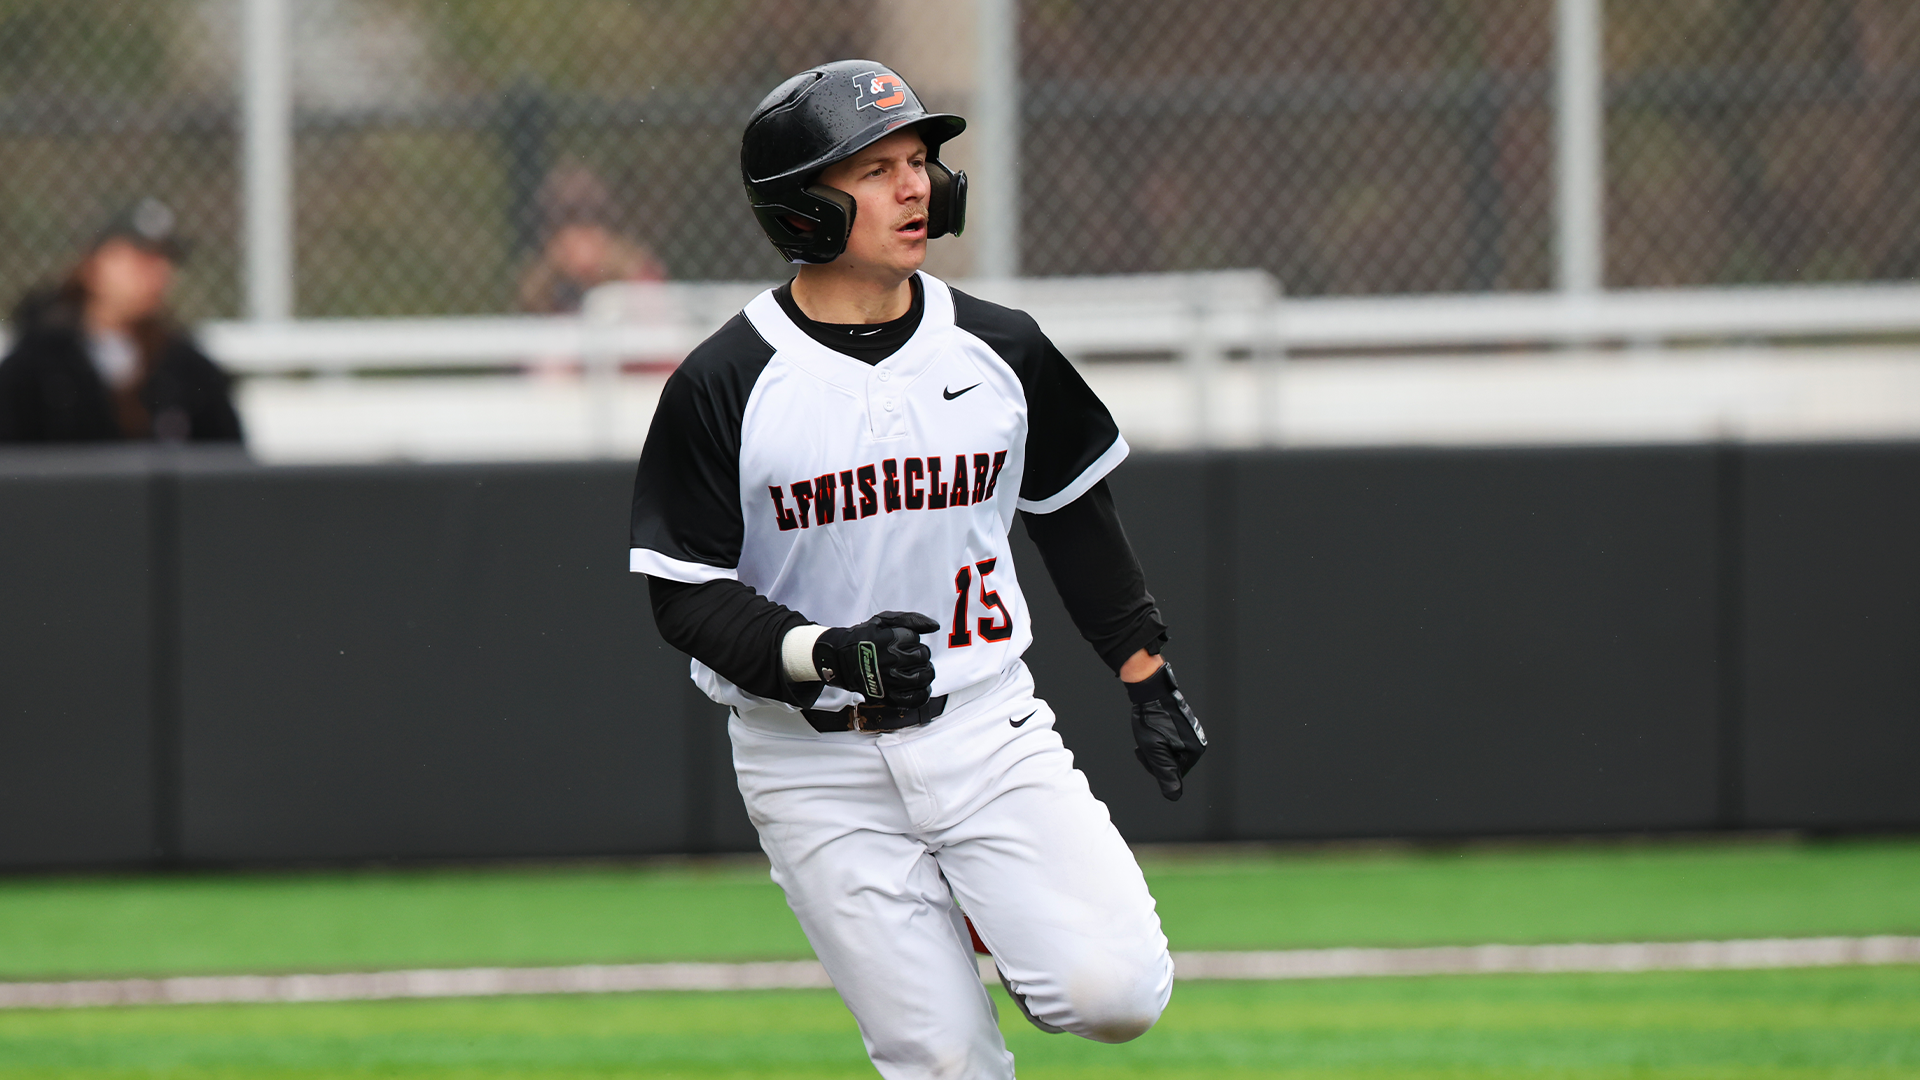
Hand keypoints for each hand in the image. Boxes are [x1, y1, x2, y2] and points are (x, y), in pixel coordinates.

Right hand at [812, 611, 939, 708]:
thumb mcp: (884, 620)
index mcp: (891, 641)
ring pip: (924, 676)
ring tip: (914, 668)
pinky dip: (923, 692)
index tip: (901, 641)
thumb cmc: (863, 639)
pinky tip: (919, 686)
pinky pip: (916, 698)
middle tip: (907, 654)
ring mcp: (891, 681)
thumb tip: (935, 626)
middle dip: (918, 653)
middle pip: (923, 656)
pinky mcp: (889, 697)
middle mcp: (892, 661)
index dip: (911, 639)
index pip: (917, 639)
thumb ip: (911, 619)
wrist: (841, 659)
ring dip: (924, 671)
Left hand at [1126, 661, 1207, 800]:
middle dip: (1156, 757)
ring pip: (1170, 753)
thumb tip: (1174, 797)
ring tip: (1149, 734)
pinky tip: (1154, 728)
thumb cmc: (1151, 719)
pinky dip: (1159, 739)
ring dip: (1156, 748)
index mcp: (1194, 751)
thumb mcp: (1154, 750)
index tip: (1147, 750)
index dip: (1155, 766)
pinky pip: (1171, 742)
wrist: (1151, 690)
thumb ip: (1164, 774)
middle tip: (1146, 741)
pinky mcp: (1186, 726)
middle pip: (1173, 764)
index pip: (1174, 775)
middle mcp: (1198, 743)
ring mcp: (1192, 734)